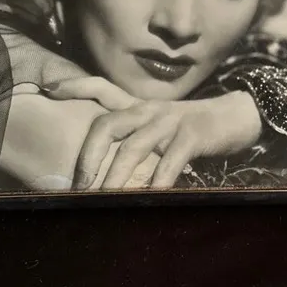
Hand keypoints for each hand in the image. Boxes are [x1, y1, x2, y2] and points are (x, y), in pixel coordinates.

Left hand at [46, 78, 263, 189]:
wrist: (238, 116)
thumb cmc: (192, 127)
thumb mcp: (160, 124)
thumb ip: (135, 136)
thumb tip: (105, 168)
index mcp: (138, 106)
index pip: (102, 88)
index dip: (75, 86)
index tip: (48, 89)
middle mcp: (149, 110)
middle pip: (108, 124)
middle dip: (88, 155)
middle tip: (77, 184)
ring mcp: (170, 121)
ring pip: (134, 147)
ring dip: (115, 176)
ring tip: (103, 200)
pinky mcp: (192, 136)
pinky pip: (170, 161)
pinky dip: (158, 181)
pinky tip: (149, 198)